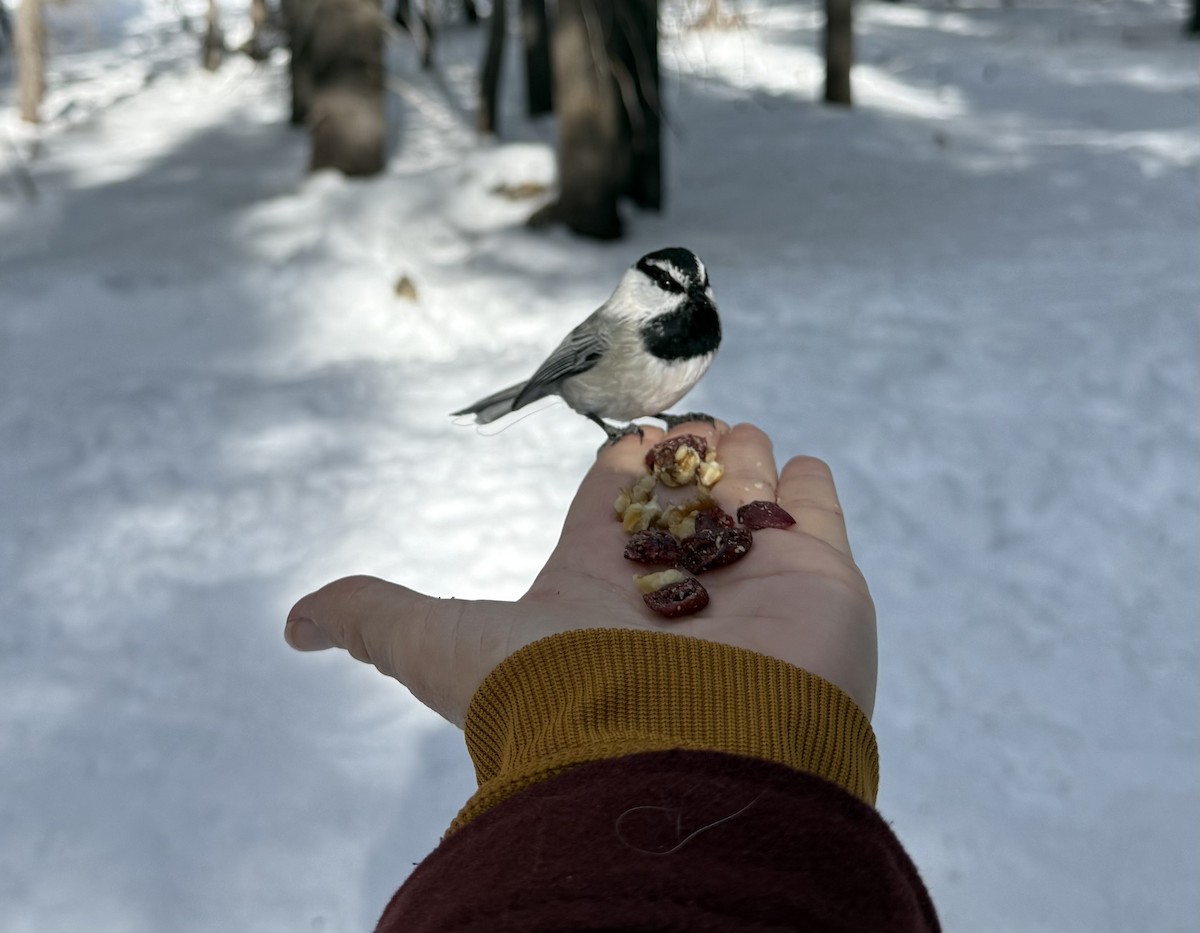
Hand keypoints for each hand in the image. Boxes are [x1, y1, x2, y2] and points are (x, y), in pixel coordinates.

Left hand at [285, 422, 876, 726]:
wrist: (674, 753)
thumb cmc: (559, 694)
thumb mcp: (441, 646)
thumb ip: (375, 619)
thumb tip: (292, 623)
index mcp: (599, 580)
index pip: (613, 501)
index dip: (621, 466)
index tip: (631, 441)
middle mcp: (675, 579)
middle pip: (682, 497)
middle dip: (686, 457)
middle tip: (690, 429)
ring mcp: (751, 578)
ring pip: (748, 496)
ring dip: (742, 459)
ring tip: (737, 439)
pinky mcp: (819, 580)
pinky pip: (815, 516)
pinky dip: (807, 487)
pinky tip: (796, 469)